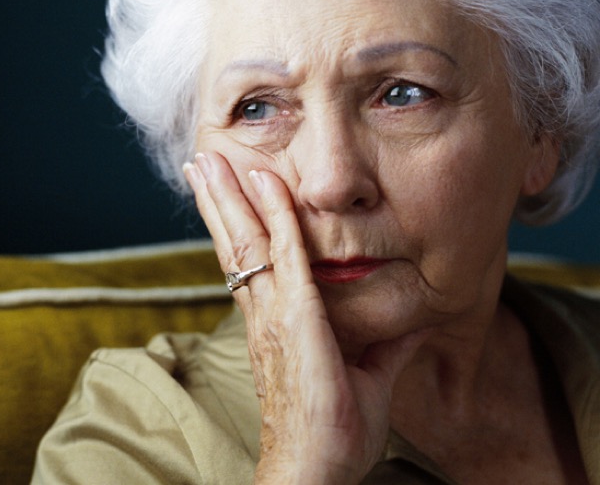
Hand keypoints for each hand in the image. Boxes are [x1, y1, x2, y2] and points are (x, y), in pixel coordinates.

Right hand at [183, 152, 427, 483]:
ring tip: (209, 160)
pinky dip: (277, 217)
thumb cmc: (334, 430)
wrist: (316, 470)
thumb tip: (413, 319)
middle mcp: (263, 312)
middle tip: (199, 158)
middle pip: (235, 242)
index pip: (249, 260)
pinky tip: (267, 184)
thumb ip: (385, 342)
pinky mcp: (295, 320)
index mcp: (273, 322)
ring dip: (229, 195)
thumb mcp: (368, 375)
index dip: (234, 221)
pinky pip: (286, 257)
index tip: (222, 186)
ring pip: (247, 242)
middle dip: (216, 197)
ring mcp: (274, 314)